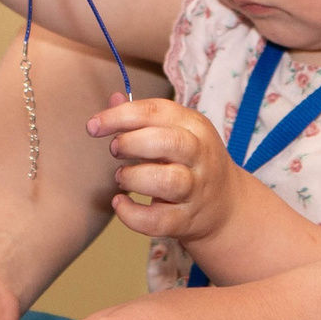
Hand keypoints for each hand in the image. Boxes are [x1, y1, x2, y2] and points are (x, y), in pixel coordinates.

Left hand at [89, 99, 242, 247]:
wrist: (227, 205)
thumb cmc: (191, 162)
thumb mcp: (178, 131)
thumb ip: (145, 117)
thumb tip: (113, 99)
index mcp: (194, 126)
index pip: (156, 110)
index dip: (120, 116)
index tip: (93, 126)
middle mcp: (199, 155)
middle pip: (167, 142)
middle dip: (131, 143)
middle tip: (115, 150)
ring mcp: (195, 189)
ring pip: (166, 181)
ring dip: (133, 177)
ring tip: (121, 177)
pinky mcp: (186, 219)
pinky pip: (157, 220)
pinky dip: (131, 214)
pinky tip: (121, 203)